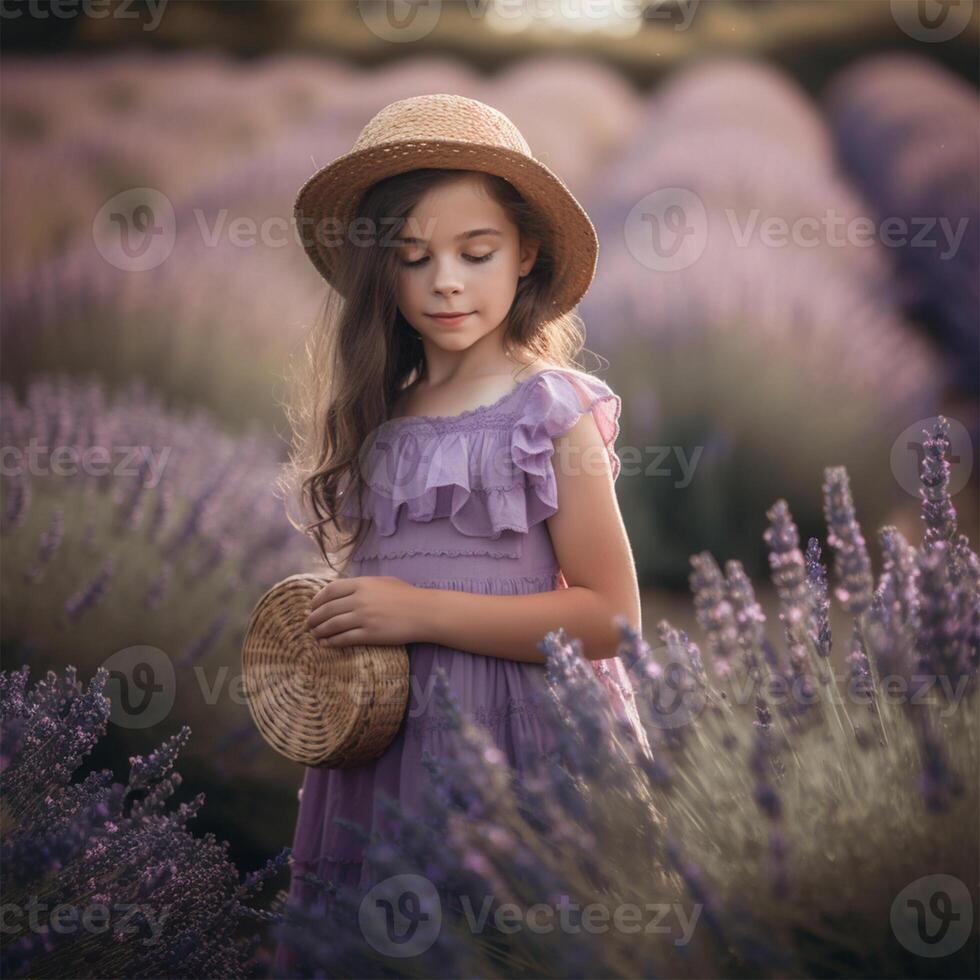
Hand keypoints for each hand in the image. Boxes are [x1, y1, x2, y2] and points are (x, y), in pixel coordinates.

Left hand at [306, 576, 425, 647]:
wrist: (424, 612)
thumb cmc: (407, 595)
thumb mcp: (384, 582)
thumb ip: (364, 585)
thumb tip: (347, 590)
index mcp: (361, 584)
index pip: (330, 590)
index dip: (318, 600)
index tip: (313, 606)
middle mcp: (359, 600)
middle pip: (327, 609)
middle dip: (314, 618)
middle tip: (308, 624)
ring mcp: (363, 617)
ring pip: (332, 625)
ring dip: (320, 631)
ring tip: (314, 635)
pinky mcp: (369, 634)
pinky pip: (344, 639)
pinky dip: (331, 642)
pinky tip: (326, 644)